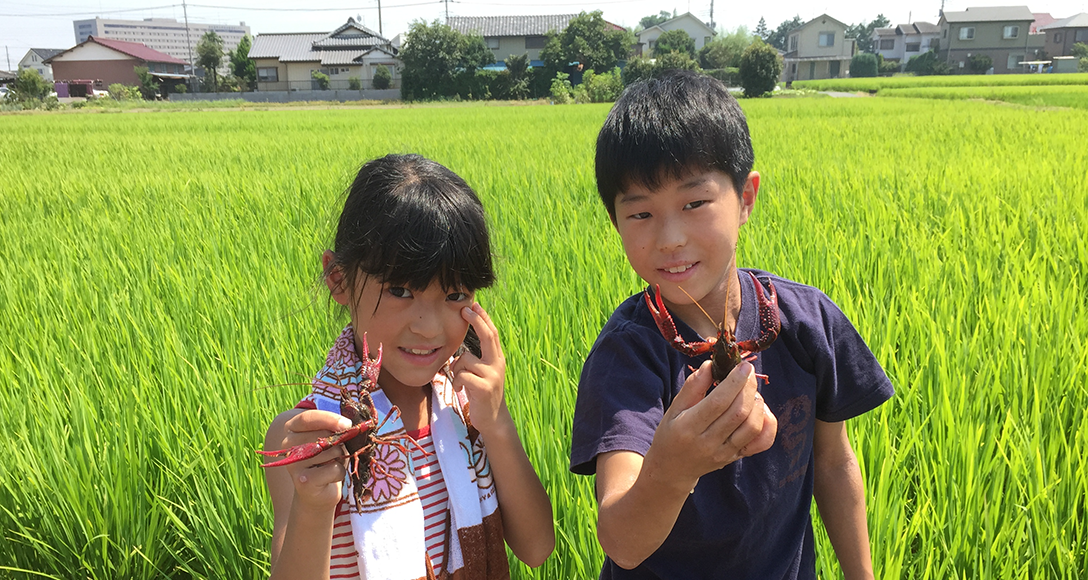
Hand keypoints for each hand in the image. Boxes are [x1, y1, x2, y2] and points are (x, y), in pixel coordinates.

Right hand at [272, 410, 351, 509]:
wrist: (318, 492)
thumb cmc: (327, 459)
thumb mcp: (330, 439)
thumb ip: (335, 429)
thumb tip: (350, 426)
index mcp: (292, 429)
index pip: (307, 418)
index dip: (329, 419)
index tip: (348, 423)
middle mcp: (287, 445)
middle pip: (322, 435)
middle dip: (339, 442)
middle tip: (338, 451)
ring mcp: (293, 464)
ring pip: (331, 452)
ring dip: (340, 458)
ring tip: (330, 465)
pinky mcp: (303, 481)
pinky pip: (333, 469)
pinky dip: (340, 473)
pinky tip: (330, 478)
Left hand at [450, 303, 508, 436]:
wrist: (494, 419)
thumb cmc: (483, 395)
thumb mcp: (483, 374)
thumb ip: (477, 361)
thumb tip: (461, 349)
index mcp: (497, 359)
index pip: (491, 333)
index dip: (483, 318)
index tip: (474, 305)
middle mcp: (497, 364)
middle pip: (487, 336)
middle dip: (476, 320)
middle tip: (465, 309)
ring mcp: (492, 375)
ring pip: (465, 359)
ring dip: (456, 368)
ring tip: (460, 380)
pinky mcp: (484, 387)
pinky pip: (462, 375)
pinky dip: (457, 381)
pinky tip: (461, 389)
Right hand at [642, 360, 777, 491]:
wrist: (673, 468)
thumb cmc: (671, 433)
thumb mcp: (674, 408)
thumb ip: (693, 386)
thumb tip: (711, 364)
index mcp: (689, 427)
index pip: (718, 402)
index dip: (734, 382)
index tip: (743, 365)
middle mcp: (708, 443)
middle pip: (738, 413)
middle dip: (748, 387)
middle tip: (748, 372)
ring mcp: (725, 453)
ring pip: (751, 427)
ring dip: (757, 403)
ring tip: (750, 391)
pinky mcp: (736, 458)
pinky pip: (761, 443)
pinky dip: (768, 425)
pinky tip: (760, 411)